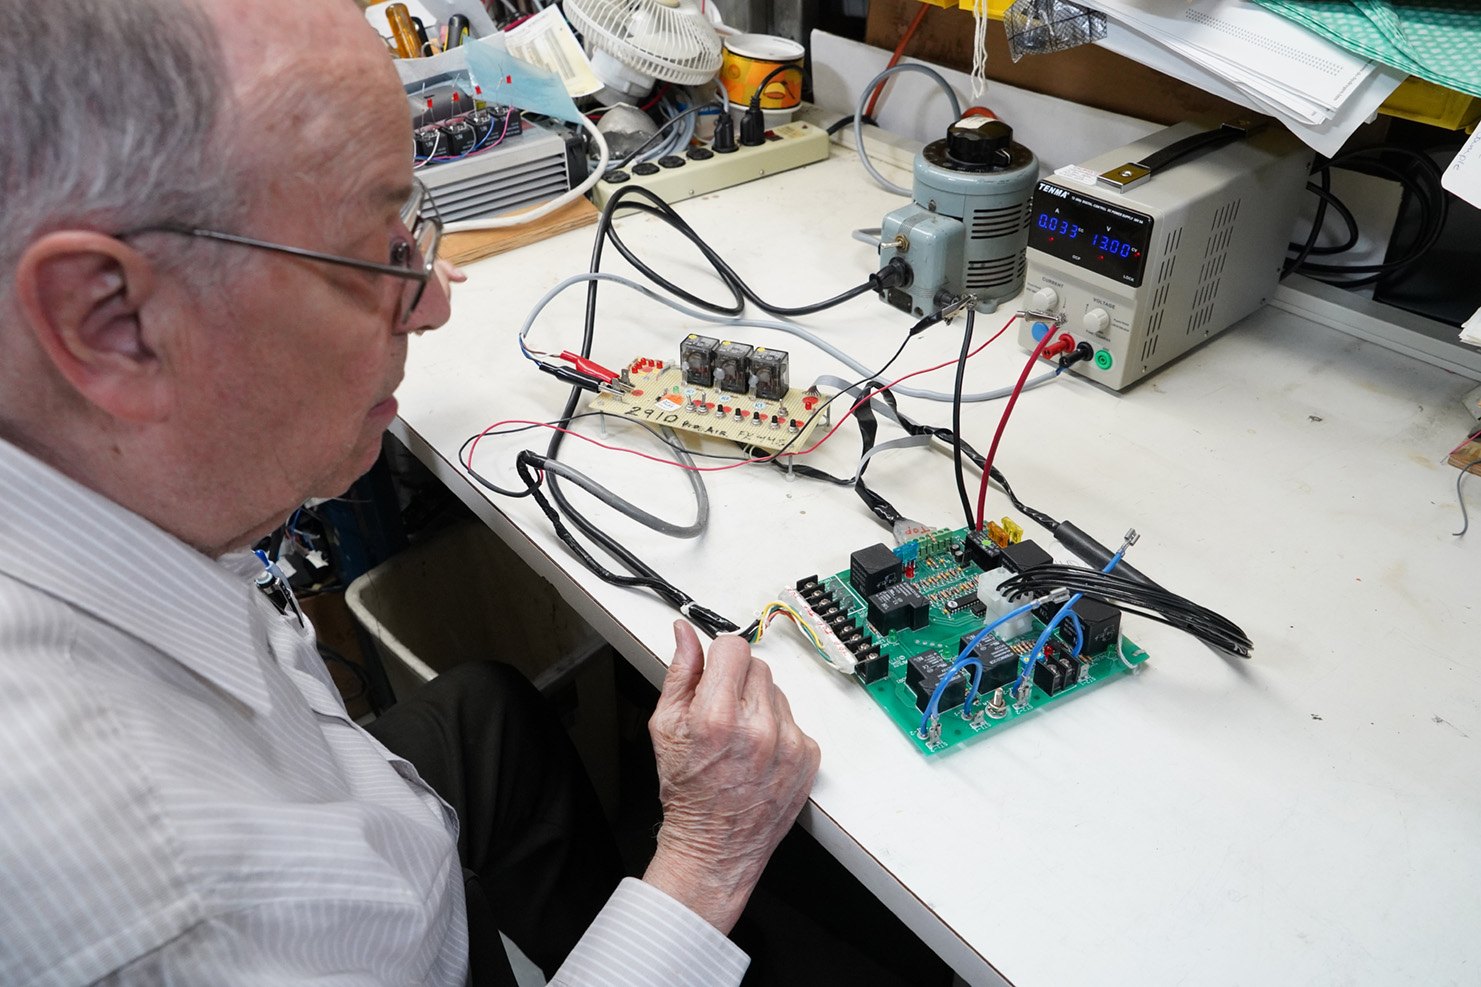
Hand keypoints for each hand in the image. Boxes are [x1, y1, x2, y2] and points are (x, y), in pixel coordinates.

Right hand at [642, 621, 820, 933]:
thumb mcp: (666, 727)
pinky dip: (778, 729)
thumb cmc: (687, 791)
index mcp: (718, 717)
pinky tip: (758, 753)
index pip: (733, 648)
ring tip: (740, 737)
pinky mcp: (808, 756)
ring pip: (777, 691)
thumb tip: (685, 634)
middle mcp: (758, 728)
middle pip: (757, 666)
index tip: (715, 673)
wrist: (714, 846)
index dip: (719, 658)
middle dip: (737, 682)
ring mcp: (788, 743)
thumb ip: (679, 673)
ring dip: (759, 704)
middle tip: (722, 712)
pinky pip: (794, 720)